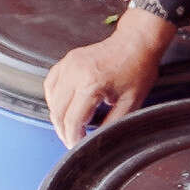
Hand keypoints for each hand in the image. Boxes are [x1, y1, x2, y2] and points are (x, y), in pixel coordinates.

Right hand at [46, 8, 173, 143]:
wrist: (136, 42)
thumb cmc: (138, 69)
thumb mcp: (131, 103)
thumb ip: (112, 124)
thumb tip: (98, 141)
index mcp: (91, 84)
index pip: (72, 120)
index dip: (73, 138)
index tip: (77, 147)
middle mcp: (75, 72)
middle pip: (58, 111)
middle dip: (63, 131)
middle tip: (72, 141)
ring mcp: (69, 64)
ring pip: (51, 98)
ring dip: (57, 116)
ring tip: (69, 127)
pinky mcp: (67, 60)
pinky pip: (51, 84)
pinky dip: (54, 99)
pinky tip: (63, 107)